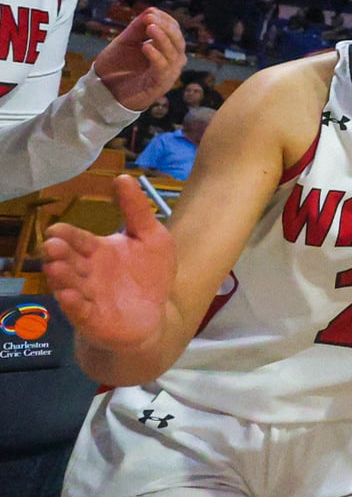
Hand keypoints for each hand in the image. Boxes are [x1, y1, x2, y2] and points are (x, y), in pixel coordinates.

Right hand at [44, 178, 173, 352]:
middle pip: (69, 261)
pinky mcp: (92, 318)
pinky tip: (70, 296)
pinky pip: (80, 311)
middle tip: (51, 245)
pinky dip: (74, 304)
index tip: (56, 229)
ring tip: (55, 268)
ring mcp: (87, 295)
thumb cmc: (148, 273)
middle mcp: (86, 272)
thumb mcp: (151, 236)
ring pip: (70, 284)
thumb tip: (123, 177)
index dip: (67, 235)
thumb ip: (137, 209)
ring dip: (62, 277)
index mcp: (97, 250)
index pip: (78, 239)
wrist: (155, 313)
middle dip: (60, 253)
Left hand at [93, 8, 185, 111]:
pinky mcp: (159, 85)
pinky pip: (163, 69)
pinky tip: (146, 46)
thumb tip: (151, 10)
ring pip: (173, 54)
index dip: (166, 20)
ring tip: (150, 27)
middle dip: (166, 28)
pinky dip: (156, 56)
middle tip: (151, 18)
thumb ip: (137, 28)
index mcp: (166, 49)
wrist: (104, 91)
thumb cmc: (116, 67)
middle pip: (178, 41)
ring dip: (162, 39)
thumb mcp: (125, 42)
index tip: (151, 11)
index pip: (174, 31)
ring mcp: (167, 74)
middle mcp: (171, 61)